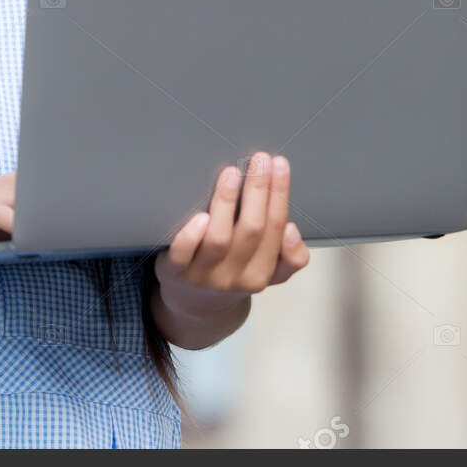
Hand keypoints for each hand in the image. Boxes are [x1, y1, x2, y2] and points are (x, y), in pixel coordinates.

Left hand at [154, 151, 309, 325]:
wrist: (194, 307)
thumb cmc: (234, 274)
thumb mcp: (268, 273)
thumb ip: (289, 257)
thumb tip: (292, 230)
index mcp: (260, 275)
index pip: (275, 230)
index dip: (279, 196)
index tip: (280, 164)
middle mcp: (233, 277)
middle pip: (251, 230)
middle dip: (258, 191)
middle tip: (260, 158)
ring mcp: (202, 276)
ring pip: (219, 240)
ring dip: (227, 203)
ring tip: (231, 173)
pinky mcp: (173, 272)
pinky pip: (182, 255)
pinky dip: (192, 236)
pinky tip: (200, 215)